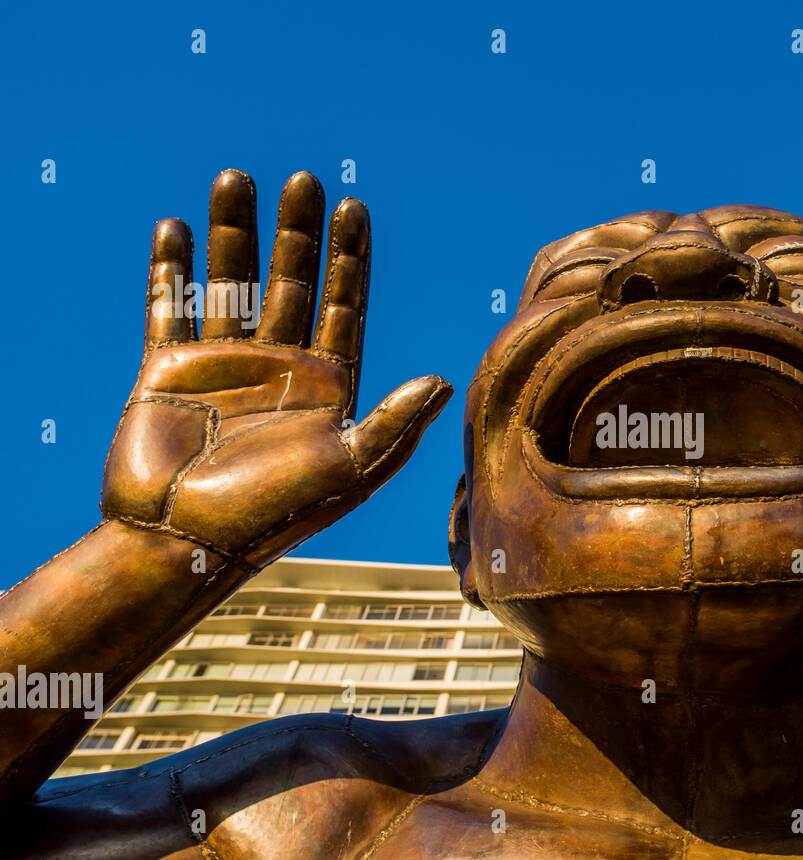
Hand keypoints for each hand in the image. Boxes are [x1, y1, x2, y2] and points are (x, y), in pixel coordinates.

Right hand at [101, 170, 450, 567]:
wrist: (184, 545)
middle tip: (304, 179)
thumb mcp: (348, 469)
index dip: (351, 259)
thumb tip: (440, 380)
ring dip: (233, 233)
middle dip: (299, 232)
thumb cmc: (274, 516)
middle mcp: (279, 368)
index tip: (355, 207)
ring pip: (233, 282)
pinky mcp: (168, 371)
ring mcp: (223, 366)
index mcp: (326, 386)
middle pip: (292, 282)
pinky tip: (175, 228)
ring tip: (235, 177)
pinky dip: (170, 271)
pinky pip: (169, 309)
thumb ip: (394, 424)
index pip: (344, 306)